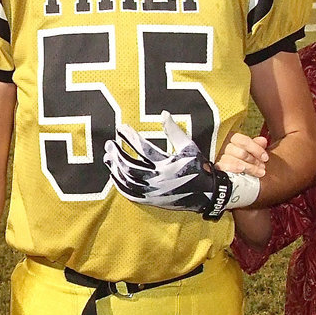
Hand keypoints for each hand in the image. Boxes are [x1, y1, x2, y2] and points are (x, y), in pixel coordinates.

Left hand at [103, 111, 259, 218]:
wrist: (207, 194)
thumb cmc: (198, 167)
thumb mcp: (189, 147)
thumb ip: (174, 131)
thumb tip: (163, 113)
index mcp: (167, 165)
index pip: (143, 148)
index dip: (130, 137)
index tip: (120, 128)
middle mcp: (158, 180)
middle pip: (130, 166)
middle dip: (118, 154)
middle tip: (109, 144)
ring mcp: (153, 192)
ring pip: (128, 181)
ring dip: (115, 169)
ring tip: (108, 157)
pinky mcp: (151, 201)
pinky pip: (131, 194)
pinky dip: (120, 185)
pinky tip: (114, 175)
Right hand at [215, 132, 269, 177]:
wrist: (245, 181)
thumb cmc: (251, 164)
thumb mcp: (257, 154)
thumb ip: (259, 146)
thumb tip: (263, 140)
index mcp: (238, 142)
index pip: (243, 140)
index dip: (255, 148)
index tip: (264, 157)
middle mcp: (230, 149)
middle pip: (241, 152)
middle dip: (253, 160)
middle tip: (262, 165)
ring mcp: (224, 159)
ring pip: (235, 160)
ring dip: (249, 167)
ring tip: (258, 172)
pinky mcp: (220, 168)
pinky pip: (223, 166)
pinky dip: (234, 167)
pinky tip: (242, 170)